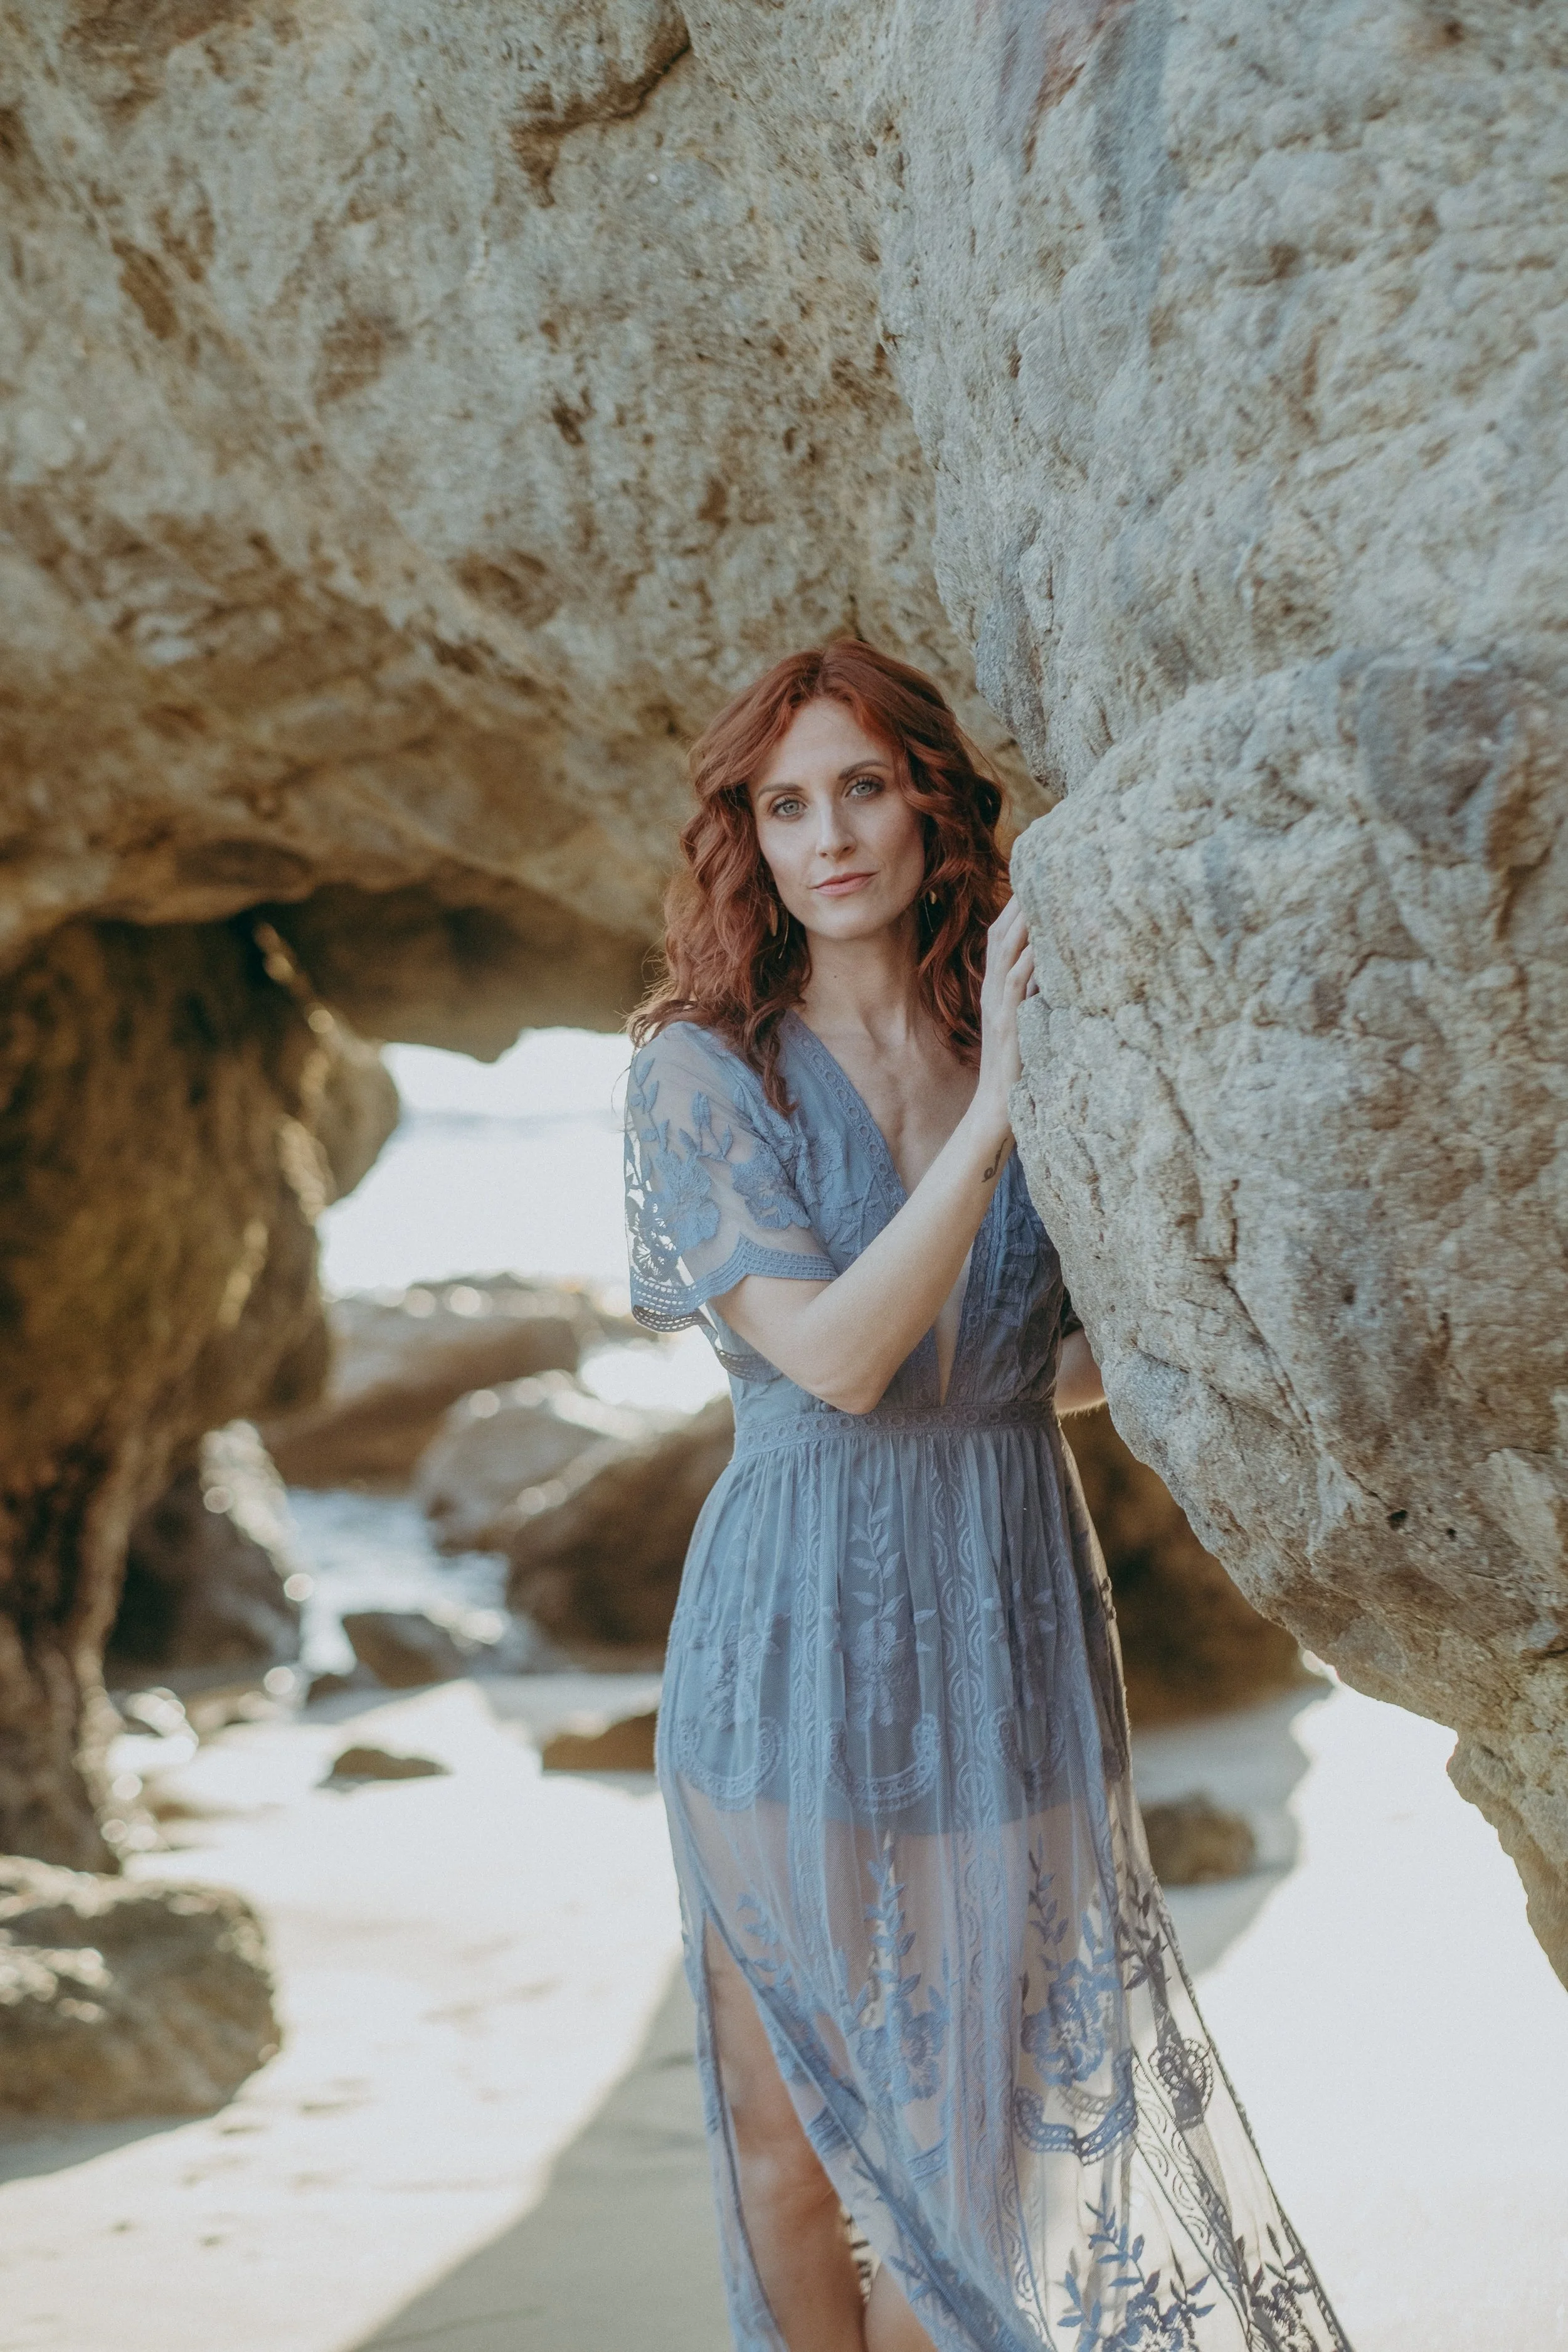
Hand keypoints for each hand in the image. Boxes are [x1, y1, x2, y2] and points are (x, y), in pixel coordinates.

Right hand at [971, 897, 1033, 1138]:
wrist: (997, 1107)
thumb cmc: (1017, 1066)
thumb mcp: (1026, 1019)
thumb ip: (1035, 991)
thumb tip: (1055, 965)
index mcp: (996, 988)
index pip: (1001, 936)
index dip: (1014, 904)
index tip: (1034, 873)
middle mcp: (992, 990)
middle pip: (999, 933)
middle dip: (1016, 899)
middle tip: (1036, 865)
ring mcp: (998, 1005)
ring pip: (1005, 952)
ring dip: (1021, 921)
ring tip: (1039, 890)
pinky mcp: (1009, 1023)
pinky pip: (1015, 984)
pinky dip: (1027, 960)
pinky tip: (1042, 941)